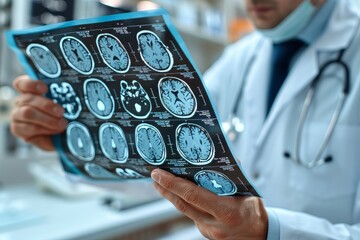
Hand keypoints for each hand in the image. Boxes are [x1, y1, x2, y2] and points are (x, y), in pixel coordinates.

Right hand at [11, 75, 66, 150]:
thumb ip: (61, 96)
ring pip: (27, 114)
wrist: (61, 135)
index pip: (21, 83)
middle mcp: (21, 102)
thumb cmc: (62, 114)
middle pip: (27, 99)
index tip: (45, 88)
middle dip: (46, 105)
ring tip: (62, 124)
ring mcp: (17, 116)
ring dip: (47, 119)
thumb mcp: (63, 103)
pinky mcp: (18, 130)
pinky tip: (55, 131)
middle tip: (61, 112)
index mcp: (29, 91)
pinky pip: (29, 128)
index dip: (31, 84)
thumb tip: (69, 92)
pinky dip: (45, 129)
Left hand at [151, 169, 267, 239]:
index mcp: (226, 211)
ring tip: (159, 183)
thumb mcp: (247, 191)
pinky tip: (177, 193)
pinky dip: (183, 202)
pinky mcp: (205, 232)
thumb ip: (232, 175)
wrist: (258, 235)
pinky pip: (191, 215)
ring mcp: (208, 230)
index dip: (174, 184)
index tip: (160, 175)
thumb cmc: (253, 211)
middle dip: (166, 189)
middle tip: (155, 176)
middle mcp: (214, 223)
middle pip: (183, 205)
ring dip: (170, 196)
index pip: (193, 196)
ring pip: (184, 210)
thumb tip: (223, 156)